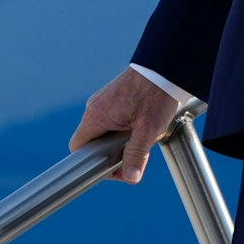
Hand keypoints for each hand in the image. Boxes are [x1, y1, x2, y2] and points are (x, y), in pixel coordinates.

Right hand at [69, 68, 182, 184]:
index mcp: (95, 116)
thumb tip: (130, 178)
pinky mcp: (114, 97)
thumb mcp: (148, 130)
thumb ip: (136, 154)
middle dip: (112, 153)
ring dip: (120, 140)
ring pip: (104, 131)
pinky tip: (142, 125)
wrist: (165, 66)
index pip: (78, 147)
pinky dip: (124, 127)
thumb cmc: (155, 95)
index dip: (92, 162)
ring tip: (142, 136)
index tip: (112, 166)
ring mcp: (103, 101)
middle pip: (93, 141)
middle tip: (134, 154)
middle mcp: (94, 108)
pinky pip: (112, 119)